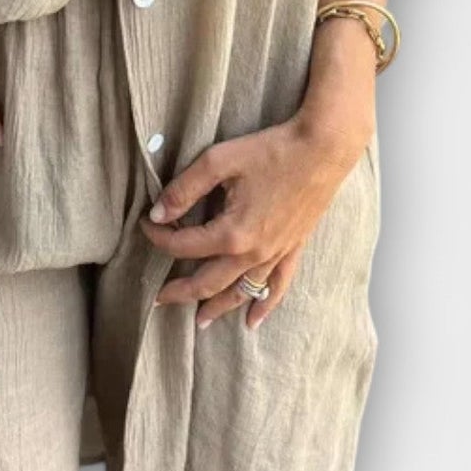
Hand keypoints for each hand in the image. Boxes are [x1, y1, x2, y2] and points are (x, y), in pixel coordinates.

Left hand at [142, 106, 371, 329]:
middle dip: (179, 291)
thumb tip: (158, 214)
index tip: (147, 224)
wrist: (323, 149)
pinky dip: (264, 306)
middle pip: (207, 282)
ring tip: (199, 321)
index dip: (159, 236)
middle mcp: (253, 252)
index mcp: (231, 233)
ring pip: (240, 291)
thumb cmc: (271, 150)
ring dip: (217, 307)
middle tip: (157, 298)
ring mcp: (275, 254)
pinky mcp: (294, 247)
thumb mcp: (219, 161)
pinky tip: (253, 321)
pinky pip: (278, 286)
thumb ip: (184, 189)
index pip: (183, 245)